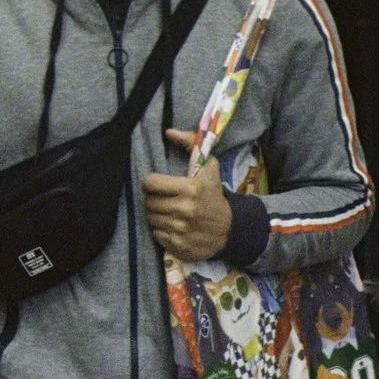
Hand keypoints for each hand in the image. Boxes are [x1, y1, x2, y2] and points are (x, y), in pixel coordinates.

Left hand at [143, 128, 232, 262]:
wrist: (231, 229)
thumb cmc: (214, 195)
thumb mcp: (208, 168)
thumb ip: (190, 144)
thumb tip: (168, 132)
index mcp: (190, 189)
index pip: (150, 183)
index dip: (153, 183)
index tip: (161, 185)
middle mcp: (185, 210)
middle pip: (148, 202)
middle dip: (154, 200)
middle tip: (166, 200)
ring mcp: (181, 230)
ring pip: (150, 218)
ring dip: (157, 215)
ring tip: (171, 213)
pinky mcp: (178, 246)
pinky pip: (156, 234)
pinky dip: (162, 231)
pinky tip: (174, 226)